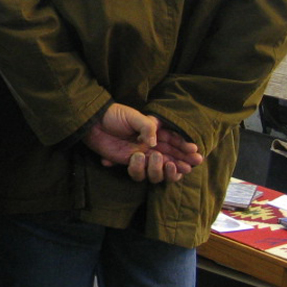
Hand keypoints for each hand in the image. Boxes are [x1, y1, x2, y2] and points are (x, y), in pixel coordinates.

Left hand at [83, 103, 201, 182]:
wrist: (93, 122)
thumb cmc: (114, 115)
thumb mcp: (132, 116)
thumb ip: (146, 127)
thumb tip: (154, 143)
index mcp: (153, 132)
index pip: (172, 141)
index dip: (183, 147)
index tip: (193, 151)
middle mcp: (148, 144)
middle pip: (169, 156)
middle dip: (181, 161)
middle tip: (191, 166)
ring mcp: (139, 154)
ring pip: (156, 167)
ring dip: (164, 168)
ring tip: (170, 165)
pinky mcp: (126, 161)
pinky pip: (138, 171)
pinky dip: (141, 169)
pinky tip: (141, 160)